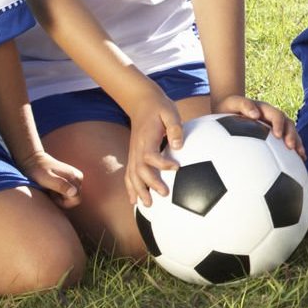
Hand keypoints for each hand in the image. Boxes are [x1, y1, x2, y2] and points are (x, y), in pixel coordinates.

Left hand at [24, 151, 83, 208]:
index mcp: (76, 177)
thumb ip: (60, 185)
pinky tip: (52, 187)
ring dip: (60, 196)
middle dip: (62, 199)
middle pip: (74, 198)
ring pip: (71, 196)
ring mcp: (76, 177)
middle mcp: (79, 177)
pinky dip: (60, 193)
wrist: (34, 161)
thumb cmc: (38, 171)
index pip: (75, 199)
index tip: (51, 194)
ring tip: (50, 188)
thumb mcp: (47, 179)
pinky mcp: (71, 178)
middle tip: (49, 191)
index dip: (62, 201)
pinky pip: (69, 192)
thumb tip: (74, 193)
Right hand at [122, 84, 185, 206]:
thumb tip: (179, 145)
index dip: (162, 163)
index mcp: (146, 138)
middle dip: (150, 184)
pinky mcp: (133, 155)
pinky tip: (134, 201)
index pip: (150, 155)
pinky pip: (129, 174)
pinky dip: (130, 188)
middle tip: (164, 194)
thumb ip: (175, 128)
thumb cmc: (159, 107)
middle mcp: (136, 148)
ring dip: (139, 191)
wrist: (141, 102)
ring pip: (132, 175)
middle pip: (139, 170)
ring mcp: (133, 153)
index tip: (176, 168)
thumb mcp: (170, 111)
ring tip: (148, 205)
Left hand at [216, 93, 302, 154]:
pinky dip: (295, 150)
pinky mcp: (275, 134)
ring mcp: (275, 125)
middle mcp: (273, 117)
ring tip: (302, 156)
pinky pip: (287, 141)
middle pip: (288, 124)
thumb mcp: (233, 102)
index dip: (279, 125)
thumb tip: (256, 115)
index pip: (276, 115)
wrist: (228, 110)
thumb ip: (244, 105)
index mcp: (265, 109)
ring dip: (297, 143)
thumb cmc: (228, 107)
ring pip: (291, 133)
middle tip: (291, 147)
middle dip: (291, 135)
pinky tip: (300, 160)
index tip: (278, 136)